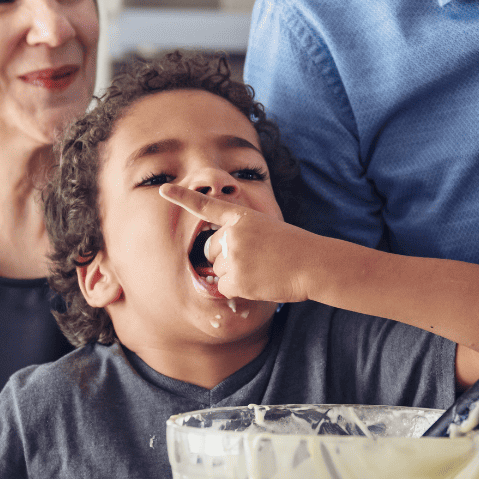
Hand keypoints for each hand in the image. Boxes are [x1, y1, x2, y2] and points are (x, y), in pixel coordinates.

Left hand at [159, 184, 314, 304]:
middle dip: (226, 259)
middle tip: (257, 260)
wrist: (314, 263)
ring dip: (236, 275)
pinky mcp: (235, 278)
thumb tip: (216, 264)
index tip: (164, 189)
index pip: (208, 205)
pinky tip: (260, 282)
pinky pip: (224, 288)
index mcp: (242, 217)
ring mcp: (233, 255)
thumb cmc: (294, 249)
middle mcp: (233, 234)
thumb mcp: (267, 230)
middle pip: (210, 251)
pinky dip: (240, 289)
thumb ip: (240, 237)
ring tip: (263, 270)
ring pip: (218, 271)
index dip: (183, 196)